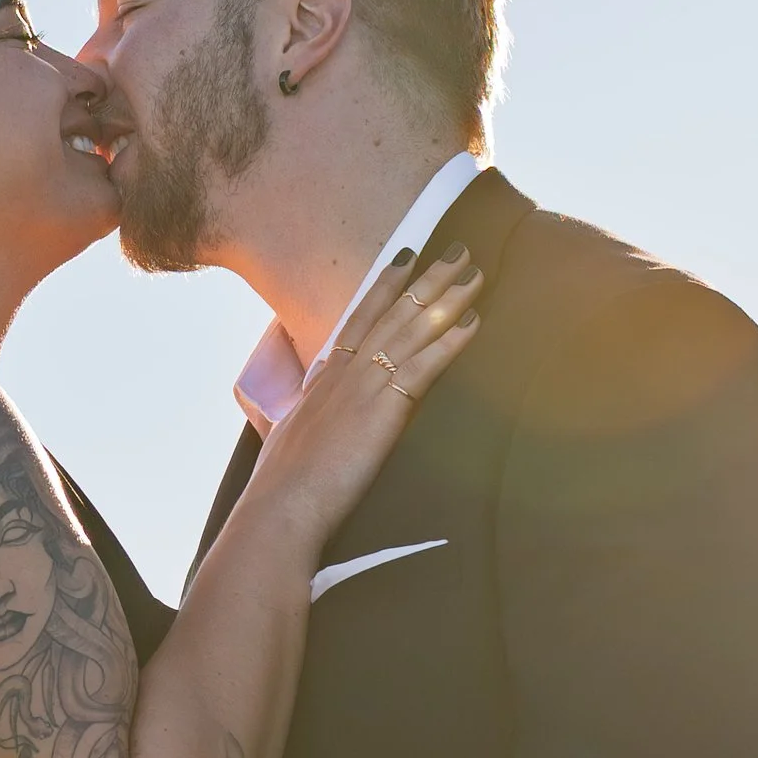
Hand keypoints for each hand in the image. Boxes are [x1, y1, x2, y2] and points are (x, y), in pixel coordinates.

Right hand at [244, 249, 480, 550]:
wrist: (281, 506)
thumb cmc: (282, 489)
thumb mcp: (289, 443)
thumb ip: (305, 427)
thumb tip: (303, 434)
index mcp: (323, 380)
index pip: (359, 319)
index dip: (385, 287)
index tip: (406, 258)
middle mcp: (345, 374)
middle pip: (393, 314)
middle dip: (427, 279)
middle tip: (458, 251)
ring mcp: (364, 388)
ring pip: (412, 331)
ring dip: (447, 299)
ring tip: (476, 274)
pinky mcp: (383, 409)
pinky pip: (423, 366)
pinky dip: (450, 342)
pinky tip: (473, 323)